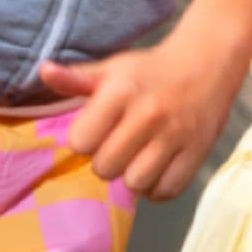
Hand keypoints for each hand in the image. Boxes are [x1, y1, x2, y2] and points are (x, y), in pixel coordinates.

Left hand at [39, 29, 238, 200]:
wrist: (208, 61)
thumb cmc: (151, 69)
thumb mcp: (113, 69)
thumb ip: (76, 78)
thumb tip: (43, 71)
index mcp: (122, 91)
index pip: (81, 142)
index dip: (85, 140)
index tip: (98, 130)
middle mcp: (149, 114)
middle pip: (106, 168)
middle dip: (107, 161)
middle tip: (120, 146)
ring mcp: (176, 135)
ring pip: (136, 183)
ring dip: (133, 176)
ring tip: (139, 159)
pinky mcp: (198, 151)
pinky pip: (167, 190)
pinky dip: (157, 187)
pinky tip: (157, 169)